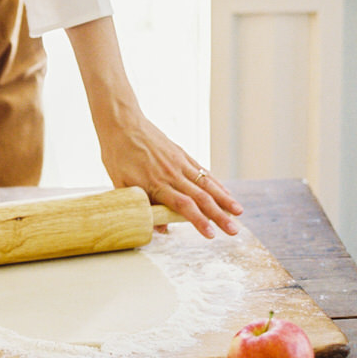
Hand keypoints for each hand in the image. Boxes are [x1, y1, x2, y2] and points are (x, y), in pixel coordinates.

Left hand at [96, 108, 242, 239]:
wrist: (121, 122)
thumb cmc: (117, 154)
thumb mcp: (121, 183)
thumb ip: (141, 206)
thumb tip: (159, 229)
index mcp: (156, 183)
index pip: (182, 205)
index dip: (198, 221)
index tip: (211, 235)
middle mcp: (172, 173)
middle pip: (201, 198)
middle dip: (219, 216)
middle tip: (234, 231)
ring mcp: (179, 162)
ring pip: (206, 184)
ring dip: (224, 199)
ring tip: (239, 213)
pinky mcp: (182, 154)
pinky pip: (202, 171)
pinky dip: (216, 183)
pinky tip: (226, 193)